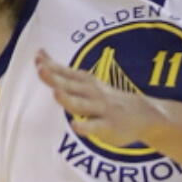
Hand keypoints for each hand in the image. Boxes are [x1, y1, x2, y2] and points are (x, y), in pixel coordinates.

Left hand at [36, 50, 159, 149]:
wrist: (144, 114)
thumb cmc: (106, 97)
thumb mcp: (86, 82)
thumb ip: (62, 73)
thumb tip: (39, 55)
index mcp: (86, 82)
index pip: (65, 72)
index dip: (51, 65)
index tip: (37, 57)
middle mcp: (92, 93)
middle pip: (70, 86)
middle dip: (55, 78)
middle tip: (41, 70)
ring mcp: (101, 110)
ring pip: (81, 105)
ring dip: (68, 98)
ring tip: (56, 93)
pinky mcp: (108, 126)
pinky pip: (95, 127)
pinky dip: (85, 126)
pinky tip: (75, 125)